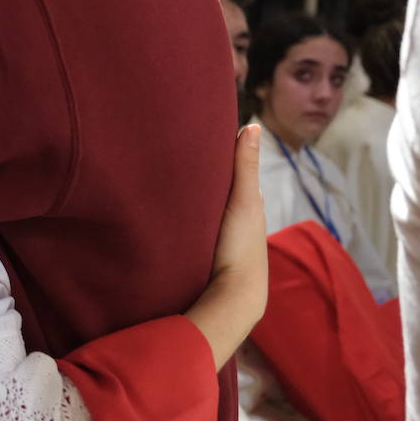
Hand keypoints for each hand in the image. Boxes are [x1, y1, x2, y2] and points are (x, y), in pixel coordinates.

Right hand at [184, 124, 267, 368]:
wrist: (231, 294)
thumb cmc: (242, 246)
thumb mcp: (244, 200)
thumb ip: (245, 166)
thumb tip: (255, 125)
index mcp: (248, 204)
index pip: (233, 171)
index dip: (219, 154)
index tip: (198, 134)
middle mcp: (236, 218)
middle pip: (217, 189)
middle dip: (202, 173)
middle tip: (174, 152)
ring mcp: (219, 236)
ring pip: (204, 207)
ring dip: (190, 195)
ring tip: (165, 176)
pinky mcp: (203, 249)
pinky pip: (193, 224)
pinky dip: (185, 214)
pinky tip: (168, 209)